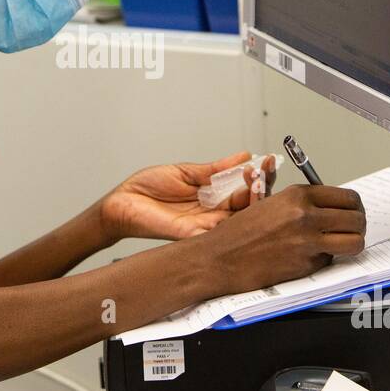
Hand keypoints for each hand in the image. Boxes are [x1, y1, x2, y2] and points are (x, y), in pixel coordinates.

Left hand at [99, 151, 278, 242]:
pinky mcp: (193, 235)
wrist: (123, 202)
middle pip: (249, 206)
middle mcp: (214, 213)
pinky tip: (244, 204)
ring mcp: (206, 225)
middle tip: (264, 171)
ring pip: (240, 220)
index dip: (258, 176)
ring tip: (256, 181)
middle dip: (261, 187)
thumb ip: (215, 168)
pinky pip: (220, 233)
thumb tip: (243, 156)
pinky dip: (235, 221)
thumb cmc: (148, 188)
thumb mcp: (187, 171)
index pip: (244, 189)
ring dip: (252, 201)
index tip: (266, 161)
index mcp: (213, 196)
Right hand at [193, 183, 366, 295]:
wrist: (219, 258)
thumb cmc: (239, 233)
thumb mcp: (271, 203)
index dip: (354, 207)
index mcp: (298, 195)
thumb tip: (331, 207)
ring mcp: (308, 242)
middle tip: (350, 231)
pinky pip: (330, 260)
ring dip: (351, 244)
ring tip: (340, 245)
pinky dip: (324, 260)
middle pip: (357, 218)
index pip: (347, 198)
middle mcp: (306, 215)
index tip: (352, 212)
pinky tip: (306, 257)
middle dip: (358, 226)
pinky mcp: (305, 265)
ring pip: (354, 242)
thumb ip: (302, 203)